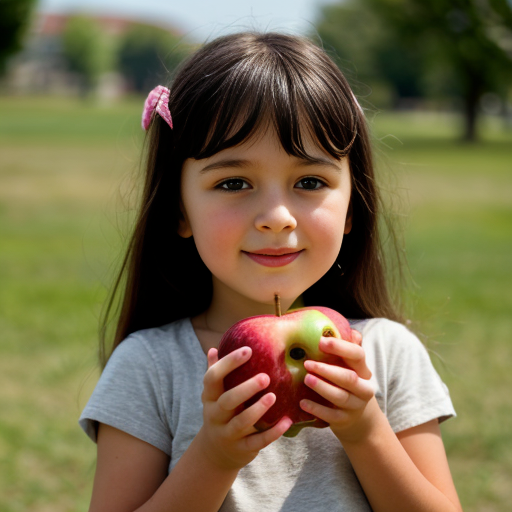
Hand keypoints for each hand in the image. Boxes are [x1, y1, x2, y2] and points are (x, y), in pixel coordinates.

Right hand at [197, 346, 292, 470]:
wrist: (216, 453)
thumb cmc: (221, 412)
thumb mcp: (214, 395)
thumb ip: (215, 372)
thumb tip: (213, 348)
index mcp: (209, 397)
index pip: (213, 377)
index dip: (229, 363)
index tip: (248, 350)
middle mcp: (215, 415)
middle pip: (227, 400)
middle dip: (246, 388)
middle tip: (266, 377)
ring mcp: (228, 433)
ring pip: (242, 422)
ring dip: (258, 410)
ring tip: (273, 397)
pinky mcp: (242, 448)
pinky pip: (257, 442)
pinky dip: (273, 433)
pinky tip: (286, 421)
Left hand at [300, 329, 375, 442]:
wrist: (357, 417)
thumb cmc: (346, 382)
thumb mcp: (348, 366)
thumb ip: (343, 348)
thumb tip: (337, 328)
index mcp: (362, 369)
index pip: (358, 355)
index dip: (340, 347)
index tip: (321, 341)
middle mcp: (363, 387)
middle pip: (349, 378)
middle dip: (328, 370)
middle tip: (307, 363)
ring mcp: (355, 405)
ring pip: (341, 397)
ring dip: (322, 387)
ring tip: (306, 379)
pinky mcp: (344, 420)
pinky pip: (331, 416)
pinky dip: (317, 409)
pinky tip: (302, 402)